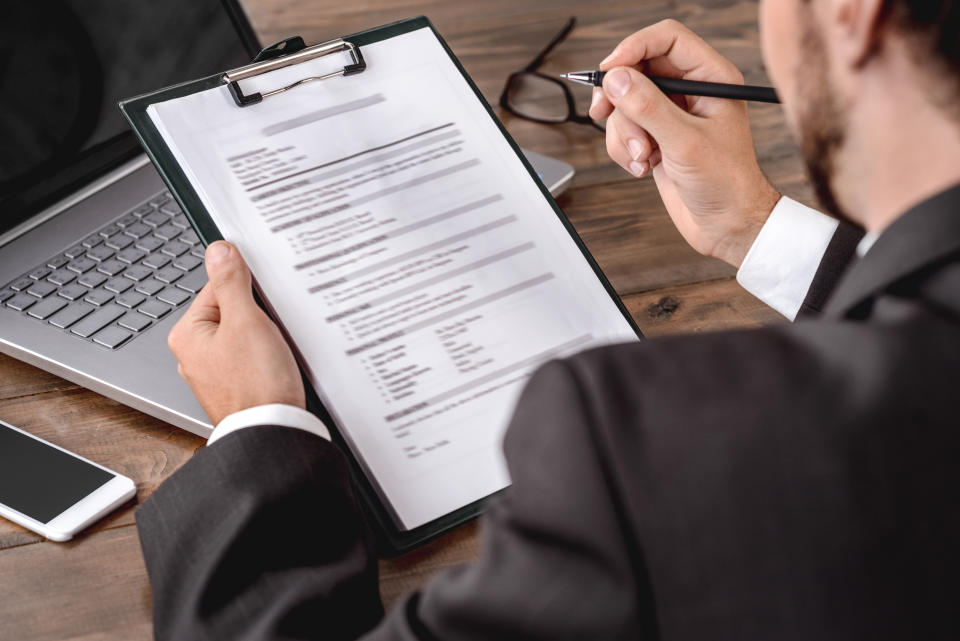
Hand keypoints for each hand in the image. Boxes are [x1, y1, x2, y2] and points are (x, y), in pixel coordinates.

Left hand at [168, 241, 304, 424]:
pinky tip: (278, 365)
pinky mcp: (236, 386)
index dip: (249, 290)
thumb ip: (231, 282)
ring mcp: (216, 373)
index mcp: (187, 334)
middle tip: (272, 329)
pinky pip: (254, 358)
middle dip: (259, 316)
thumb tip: (218, 251)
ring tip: (275, 351)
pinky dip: (268, 358)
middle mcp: (194, 355)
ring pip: (246, 336)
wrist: (273, 431)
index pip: (219, 288)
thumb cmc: (257, 384)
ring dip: (266, 337)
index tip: (265, 301)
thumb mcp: (246, 321)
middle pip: (234, 312)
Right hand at [589, 19, 780, 266]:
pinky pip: (623, 129)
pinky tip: (644, 167)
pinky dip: (624, 148)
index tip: (610, 71)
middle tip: (604, 112)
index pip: (666, 39)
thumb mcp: (685, 142)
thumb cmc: (727, 183)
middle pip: (637, 70)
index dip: (634, 48)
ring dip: (624, 132)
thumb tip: (617, 79)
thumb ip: (649, 108)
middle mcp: (690, 91)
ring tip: (643, 157)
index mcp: (711, 77)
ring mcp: (671, 115)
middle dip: (620, 98)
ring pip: (625, 103)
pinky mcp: (656, 138)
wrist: (728, 225)